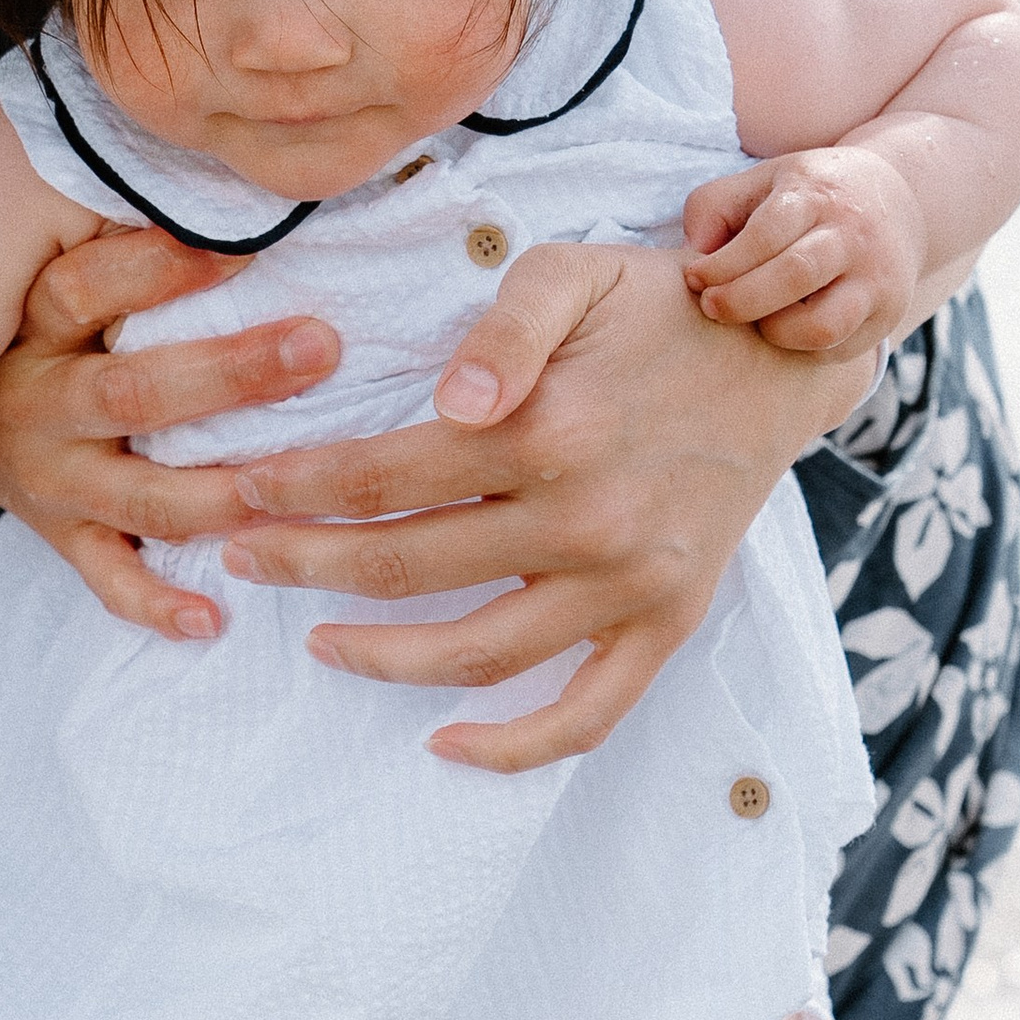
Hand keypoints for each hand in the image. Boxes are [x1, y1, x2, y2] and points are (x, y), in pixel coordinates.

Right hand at [0, 226, 341, 640]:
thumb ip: (111, 240)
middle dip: (230, 374)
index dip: (156, 267)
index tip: (242, 244)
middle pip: (134, 393)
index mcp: (36, 329)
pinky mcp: (62, 536)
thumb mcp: (40, 280)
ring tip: (293, 489)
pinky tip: (216, 617)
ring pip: (138, 494)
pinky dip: (156, 603)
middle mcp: (42, 405)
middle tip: (321, 345)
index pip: (85, 290)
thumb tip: (226, 177)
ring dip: (219, 495)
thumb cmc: (25, 333)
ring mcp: (53, 480)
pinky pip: (108, 579)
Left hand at [220, 241, 875, 774]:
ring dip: (379, 657)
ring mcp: (630, 584)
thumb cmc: (655, 307)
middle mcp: (588, 519)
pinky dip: (513, 746)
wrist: (777, 355)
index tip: (244, 490)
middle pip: (407, 564)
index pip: (385, 475)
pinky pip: (586, 714)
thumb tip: (446, 405)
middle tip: (242, 560)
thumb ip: (500, 329)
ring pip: (477, 652)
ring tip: (317, 640)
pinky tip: (442, 743)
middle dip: (305, 564)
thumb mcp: (572, 273)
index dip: (300, 487)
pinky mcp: (666, 622)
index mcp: (550, 429)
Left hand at [682, 150, 929, 357]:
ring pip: (823, 326)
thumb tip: (695, 253)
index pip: (765, 234)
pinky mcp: (887, 315)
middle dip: (740, 301)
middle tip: (712, 307)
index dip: (722, 264)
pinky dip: (803, 350)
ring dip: (776, 333)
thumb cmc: (809, 197)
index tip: (694, 278)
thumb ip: (716, 206)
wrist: (898, 199)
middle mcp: (853, 235)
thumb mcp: (763, 180)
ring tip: (758, 321)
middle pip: (795, 276)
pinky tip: (787, 329)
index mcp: (817, 194)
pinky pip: (838, 351)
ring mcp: (877, 278)